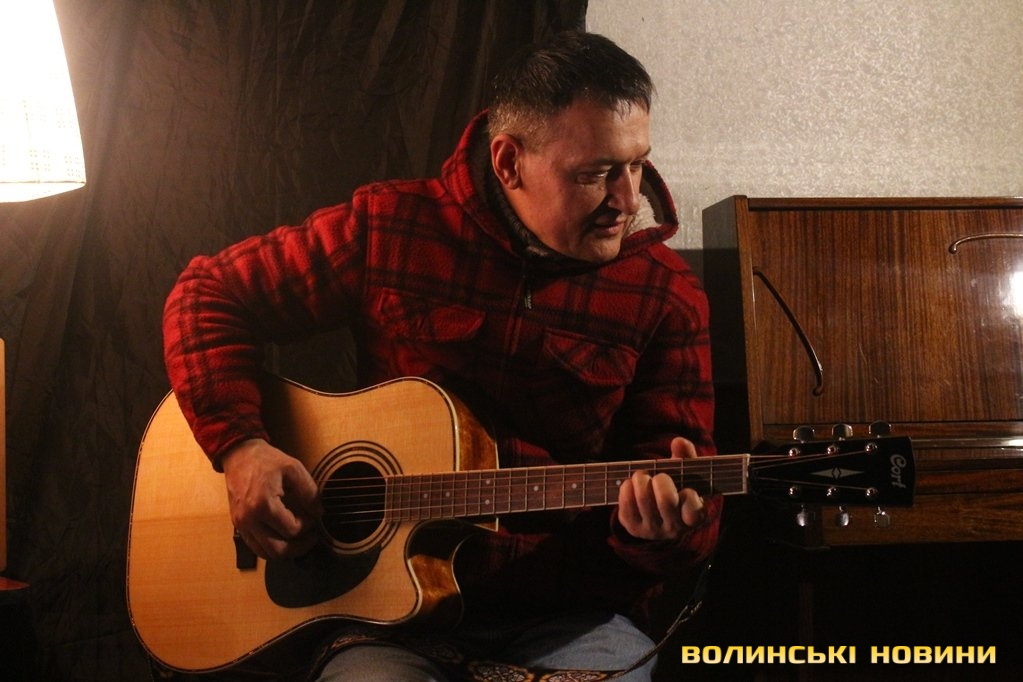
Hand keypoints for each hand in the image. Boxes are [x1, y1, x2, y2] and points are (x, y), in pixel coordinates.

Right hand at [221, 438, 322, 558]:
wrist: (239, 455)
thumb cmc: (266, 461)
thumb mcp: (294, 469)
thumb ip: (309, 492)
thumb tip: (319, 512)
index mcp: (263, 505)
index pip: (291, 530)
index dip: (308, 526)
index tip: (313, 516)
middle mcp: (249, 519)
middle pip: (278, 550)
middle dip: (299, 547)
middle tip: (312, 537)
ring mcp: (241, 525)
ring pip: (266, 554)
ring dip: (286, 551)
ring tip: (300, 540)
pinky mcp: (238, 526)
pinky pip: (256, 547)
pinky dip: (272, 547)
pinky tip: (284, 537)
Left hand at [616, 437, 706, 540]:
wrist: (656, 507)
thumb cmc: (676, 485)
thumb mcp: (686, 472)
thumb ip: (686, 456)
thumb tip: (679, 441)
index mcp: (693, 516)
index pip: (693, 509)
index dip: (689, 495)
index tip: (686, 488)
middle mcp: (674, 528)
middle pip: (666, 500)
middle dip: (660, 480)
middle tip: (659, 475)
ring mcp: (653, 530)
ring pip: (643, 499)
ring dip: (641, 479)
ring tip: (643, 475)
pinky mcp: (633, 527)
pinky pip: (626, 503)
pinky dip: (627, 487)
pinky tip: (631, 484)